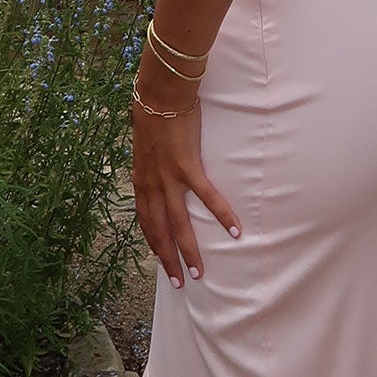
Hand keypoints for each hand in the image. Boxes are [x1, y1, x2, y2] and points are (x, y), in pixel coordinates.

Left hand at [130, 67, 239, 287]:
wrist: (158, 93)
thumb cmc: (154, 114)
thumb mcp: (145, 145)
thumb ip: (151, 163)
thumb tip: (156, 170)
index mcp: (141, 181)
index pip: (145, 221)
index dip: (153, 243)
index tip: (162, 261)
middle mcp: (151, 185)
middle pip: (159, 231)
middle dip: (168, 259)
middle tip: (179, 282)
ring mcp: (168, 178)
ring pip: (177, 224)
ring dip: (189, 251)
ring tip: (198, 272)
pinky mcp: (187, 166)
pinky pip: (207, 197)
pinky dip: (221, 215)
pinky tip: (235, 231)